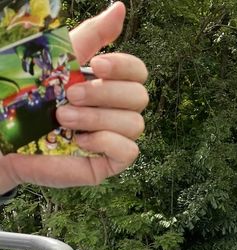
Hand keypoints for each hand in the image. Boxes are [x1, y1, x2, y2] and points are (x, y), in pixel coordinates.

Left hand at [0, 2, 147, 192]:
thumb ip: (93, 35)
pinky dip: (106, 142)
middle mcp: (115, 110)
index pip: (139, 73)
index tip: (96, 65)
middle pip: (140, 97)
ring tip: (63, 120)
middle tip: (71, 95)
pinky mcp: (107, 163)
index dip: (125, 67)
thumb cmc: (27, 94)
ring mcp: (113, 138)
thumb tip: (121, 7)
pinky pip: (129, 151)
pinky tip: (79, 142)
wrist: (2, 134)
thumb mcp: (60, 57)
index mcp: (106, 84)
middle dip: (105, 94)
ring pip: (135, 124)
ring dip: (98, 118)